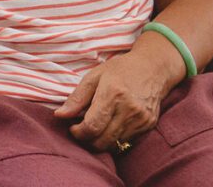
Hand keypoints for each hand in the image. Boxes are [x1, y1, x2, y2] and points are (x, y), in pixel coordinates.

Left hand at [53, 51, 172, 151]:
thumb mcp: (94, 76)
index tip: (72, 128)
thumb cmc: (120, 69)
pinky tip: (110, 125)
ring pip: (114, 144)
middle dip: (87, 140)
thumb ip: (76, 98)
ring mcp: (141, 120)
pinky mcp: (148, 126)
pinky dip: (114, 138)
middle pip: (102, 140)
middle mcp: (129, 109)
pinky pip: (126, 141)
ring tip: (95, 126)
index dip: (78, 132)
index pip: (92, 126)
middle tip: (81, 129)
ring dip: (100, 140)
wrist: (152, 68)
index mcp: (112, 93)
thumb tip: (59, 116)